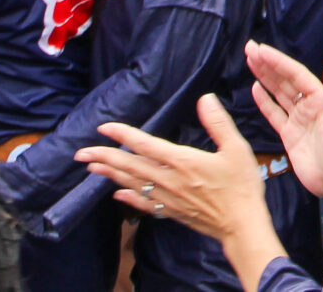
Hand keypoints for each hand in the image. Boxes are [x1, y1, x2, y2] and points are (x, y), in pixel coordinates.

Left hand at [80, 95, 277, 246]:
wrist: (241, 224)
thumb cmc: (241, 186)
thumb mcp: (236, 149)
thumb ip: (218, 123)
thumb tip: (205, 99)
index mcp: (183, 161)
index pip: (146, 145)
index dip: (123, 134)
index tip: (104, 127)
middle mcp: (169, 180)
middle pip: (130, 166)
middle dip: (104, 157)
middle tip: (80, 152)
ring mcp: (168, 198)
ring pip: (132, 184)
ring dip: (110, 175)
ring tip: (91, 168)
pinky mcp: (171, 212)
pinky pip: (143, 204)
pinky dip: (127, 197)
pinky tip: (116, 194)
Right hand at [244, 41, 322, 204]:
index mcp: (322, 99)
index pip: (296, 75)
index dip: (278, 62)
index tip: (261, 50)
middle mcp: (309, 106)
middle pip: (284, 80)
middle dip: (267, 64)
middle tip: (249, 49)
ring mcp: (298, 120)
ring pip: (277, 93)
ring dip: (264, 77)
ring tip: (250, 61)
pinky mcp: (289, 136)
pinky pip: (274, 114)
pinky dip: (264, 102)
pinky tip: (255, 88)